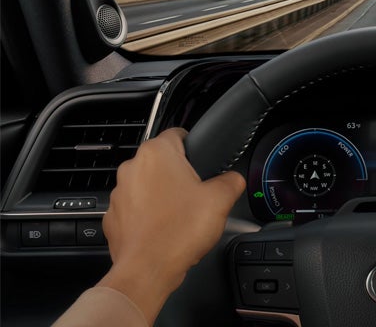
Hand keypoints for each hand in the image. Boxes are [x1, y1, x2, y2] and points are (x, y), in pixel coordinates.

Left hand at [97, 128, 244, 324]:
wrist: (148, 269)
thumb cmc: (179, 231)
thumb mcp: (221, 200)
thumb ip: (232, 180)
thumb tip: (234, 179)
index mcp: (157, 153)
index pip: (178, 133)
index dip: (195, 145)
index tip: (202, 160)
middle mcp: (132, 167)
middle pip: (163, 162)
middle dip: (180, 176)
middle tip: (198, 196)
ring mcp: (119, 193)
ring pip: (148, 186)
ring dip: (163, 196)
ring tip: (182, 217)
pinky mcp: (112, 217)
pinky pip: (135, 209)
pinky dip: (149, 216)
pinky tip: (165, 230)